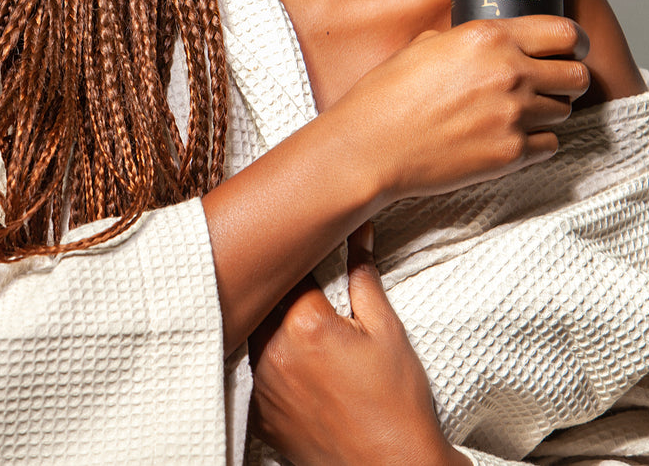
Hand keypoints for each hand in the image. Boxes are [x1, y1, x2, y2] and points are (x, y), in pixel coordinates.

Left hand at [248, 225, 467, 465]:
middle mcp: (273, 352)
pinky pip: (253, 369)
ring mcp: (263, 386)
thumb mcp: (387, 330)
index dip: (300, 254)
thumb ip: (364, 275)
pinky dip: (268, 357)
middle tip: (304, 280)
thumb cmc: (396, 404)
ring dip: (272, 320)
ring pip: (255, 331)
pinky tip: (293, 358)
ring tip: (300, 319)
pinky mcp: (260, 414)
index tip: (310, 248)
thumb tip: (359, 234)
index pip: (290, 269)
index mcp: (305, 324)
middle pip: (265, 299)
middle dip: (282, 286)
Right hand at [326, 15, 589, 205]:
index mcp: (489, 38)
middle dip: (567, 78)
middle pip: (577, 74)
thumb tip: (485, 45)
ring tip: (519, 113)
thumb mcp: (424, 45)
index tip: (569, 48)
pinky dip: (536, 142)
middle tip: (550, 84)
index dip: (572, 41)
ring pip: (566, 111)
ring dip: (549, 110)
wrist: (371, 146)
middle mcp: (509, 72)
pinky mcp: (511, 154)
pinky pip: (550, 144)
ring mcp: (513, 115)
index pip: (564, 32)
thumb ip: (465, 41)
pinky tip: (509, 137)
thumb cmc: (387, 95)